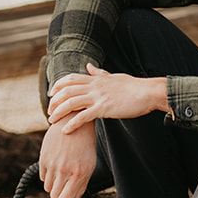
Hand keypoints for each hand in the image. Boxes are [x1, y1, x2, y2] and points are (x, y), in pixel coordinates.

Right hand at [39, 121, 96, 197]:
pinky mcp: (43, 158)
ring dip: (54, 185)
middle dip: (59, 195)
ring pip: (48, 187)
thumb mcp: (89, 166)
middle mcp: (64, 171)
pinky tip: (56, 163)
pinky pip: (43, 177)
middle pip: (54, 196)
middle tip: (66, 185)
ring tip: (63, 171)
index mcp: (78, 175)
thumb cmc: (85, 147)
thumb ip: (81, 186)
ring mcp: (52, 165)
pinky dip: (49, 175)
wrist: (74, 122)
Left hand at [46, 65, 167, 131]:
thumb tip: (88, 66)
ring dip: (59, 112)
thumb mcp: (114, 76)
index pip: (70, 79)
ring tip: (52, 121)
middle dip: (54, 101)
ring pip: (71, 103)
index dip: (58, 85)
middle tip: (49, 112)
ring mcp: (99, 97)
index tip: (51, 94)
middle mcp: (94, 86)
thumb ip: (99, 73)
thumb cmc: (134, 86)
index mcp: (96, 79)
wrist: (148, 93)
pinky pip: (84, 116)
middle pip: (67, 91)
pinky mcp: (104, 108)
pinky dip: (72, 124)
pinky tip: (66, 131)